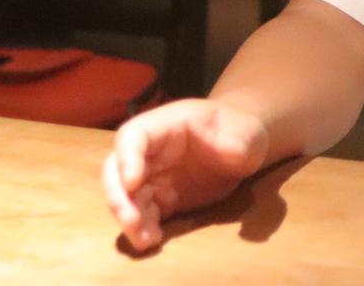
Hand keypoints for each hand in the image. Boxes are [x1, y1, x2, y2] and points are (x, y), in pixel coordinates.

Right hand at [101, 98, 268, 250]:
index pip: (134, 135)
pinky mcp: (160, 197)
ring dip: (129, 218)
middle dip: (118, 195)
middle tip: (131, 220)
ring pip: (125, 195)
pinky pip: (143, 212)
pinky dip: (143, 227)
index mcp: (168, 124)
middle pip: (116, 168)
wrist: (243, 146)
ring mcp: (153, 174)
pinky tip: (152, 241)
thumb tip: (234, 153)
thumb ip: (238, 141)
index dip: (127, 158)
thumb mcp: (247, 131)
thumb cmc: (241, 131)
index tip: (132, 183)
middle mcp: (152, 150)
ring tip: (144, 240)